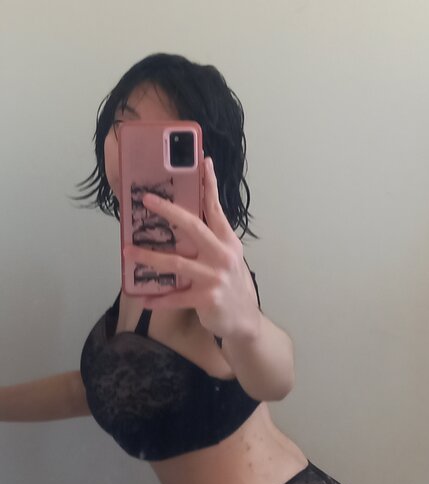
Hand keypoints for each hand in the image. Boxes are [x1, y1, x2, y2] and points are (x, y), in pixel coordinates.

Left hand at [123, 157, 260, 339]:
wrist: (245, 322)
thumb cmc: (232, 286)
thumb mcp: (228, 259)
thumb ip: (212, 241)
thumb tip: (186, 222)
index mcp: (228, 242)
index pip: (216, 208)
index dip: (209, 185)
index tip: (202, 162)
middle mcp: (223, 255)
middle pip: (193, 227)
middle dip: (168, 211)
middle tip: (147, 199)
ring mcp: (214, 277)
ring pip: (176, 262)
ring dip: (149, 257)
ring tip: (128, 252)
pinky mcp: (206, 298)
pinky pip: (175, 297)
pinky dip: (158, 298)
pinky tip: (144, 298)